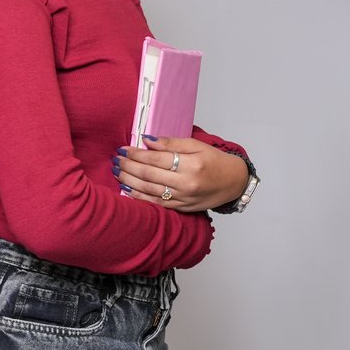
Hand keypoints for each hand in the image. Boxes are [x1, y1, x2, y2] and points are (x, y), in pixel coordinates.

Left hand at [115, 136, 248, 212]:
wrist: (234, 183)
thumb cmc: (215, 161)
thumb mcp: (197, 145)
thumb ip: (171, 143)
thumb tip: (147, 141)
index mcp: (192, 165)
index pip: (156, 159)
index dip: (136, 154)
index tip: (123, 149)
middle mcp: (187, 183)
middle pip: (149, 174)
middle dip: (128, 166)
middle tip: (115, 159)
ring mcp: (183, 198)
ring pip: (149, 190)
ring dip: (129, 180)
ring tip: (116, 172)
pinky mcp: (181, 208)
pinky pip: (156, 203)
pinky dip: (138, 197)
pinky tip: (126, 189)